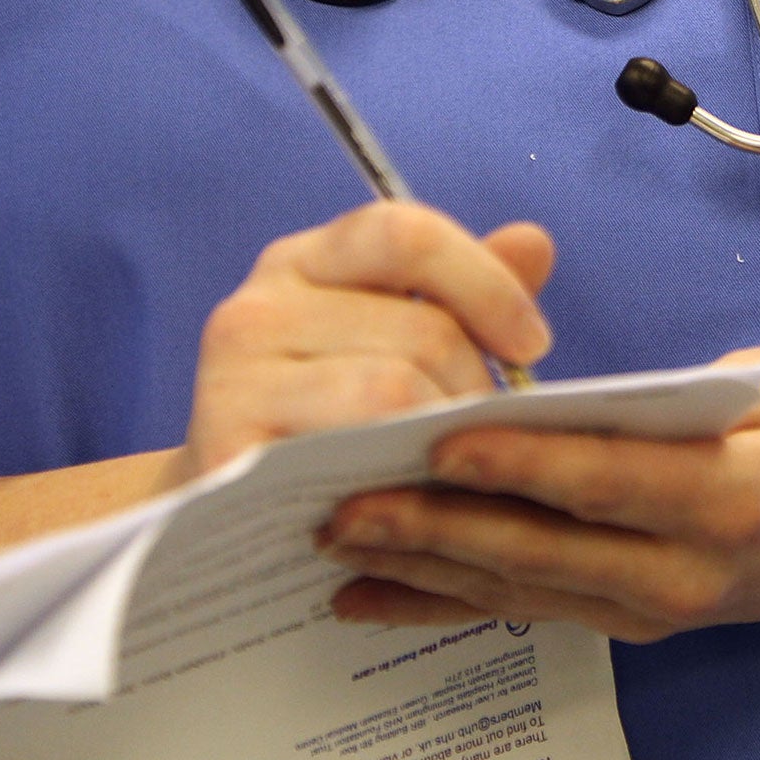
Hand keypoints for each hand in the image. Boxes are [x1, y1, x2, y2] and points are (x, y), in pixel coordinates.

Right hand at [174, 202, 554, 481]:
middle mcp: (257, 307)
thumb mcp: (392, 349)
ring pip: (393, 388)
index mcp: (303, 264)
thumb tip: (533, 242)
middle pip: (420, 328)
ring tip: (454, 474)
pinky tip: (412, 502)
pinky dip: (400, 479)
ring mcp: (231, 376)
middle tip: (490, 442)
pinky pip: (350, 451)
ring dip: (447, 440)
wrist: (226, 527)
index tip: (533, 345)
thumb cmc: (328, 430)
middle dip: (477, 390)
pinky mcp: (226, 449)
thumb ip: (461, 297)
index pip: (405, 233)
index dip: (486, 284)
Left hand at [315, 345, 759, 643]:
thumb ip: (706, 388)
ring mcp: (650, 607)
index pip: (617, 480)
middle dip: (442, 526)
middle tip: (350, 500)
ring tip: (336, 536)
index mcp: (740, 496)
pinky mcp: (618, 620)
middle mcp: (690, 570)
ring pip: (520, 587)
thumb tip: (602, 391)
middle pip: (549, 547)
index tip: (445, 442)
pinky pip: (517, 609)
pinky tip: (363, 596)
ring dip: (421, 565)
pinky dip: (436, 604)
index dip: (528, 465)